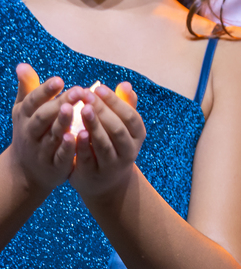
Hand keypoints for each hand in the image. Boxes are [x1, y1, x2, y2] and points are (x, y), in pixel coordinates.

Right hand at [8, 63, 76, 198]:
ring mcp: (41, 149)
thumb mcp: (25, 111)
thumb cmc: (31, 131)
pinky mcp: (53, 165)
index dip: (45, 91)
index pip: (33, 101)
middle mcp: (30, 132)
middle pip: (43, 117)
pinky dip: (68, 147)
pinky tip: (77, 137)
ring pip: (51, 135)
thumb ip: (28, 89)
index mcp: (25, 116)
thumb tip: (22, 64)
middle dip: (58, 104)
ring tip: (74, 109)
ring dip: (62, 123)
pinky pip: (60, 156)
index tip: (59, 79)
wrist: (25, 170)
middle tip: (78, 91)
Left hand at [69, 82, 145, 201]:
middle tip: (85, 94)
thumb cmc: (113, 146)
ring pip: (104, 144)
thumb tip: (125, 84)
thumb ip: (124, 106)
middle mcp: (129, 151)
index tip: (98, 88)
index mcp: (137, 136)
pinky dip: (82, 145)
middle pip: (117, 128)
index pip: (130, 116)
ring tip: (81, 109)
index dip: (115, 102)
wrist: (106, 183)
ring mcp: (112, 164)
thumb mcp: (122, 128)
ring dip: (94, 125)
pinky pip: (88, 158)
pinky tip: (74, 132)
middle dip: (102, 110)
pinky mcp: (94, 174)